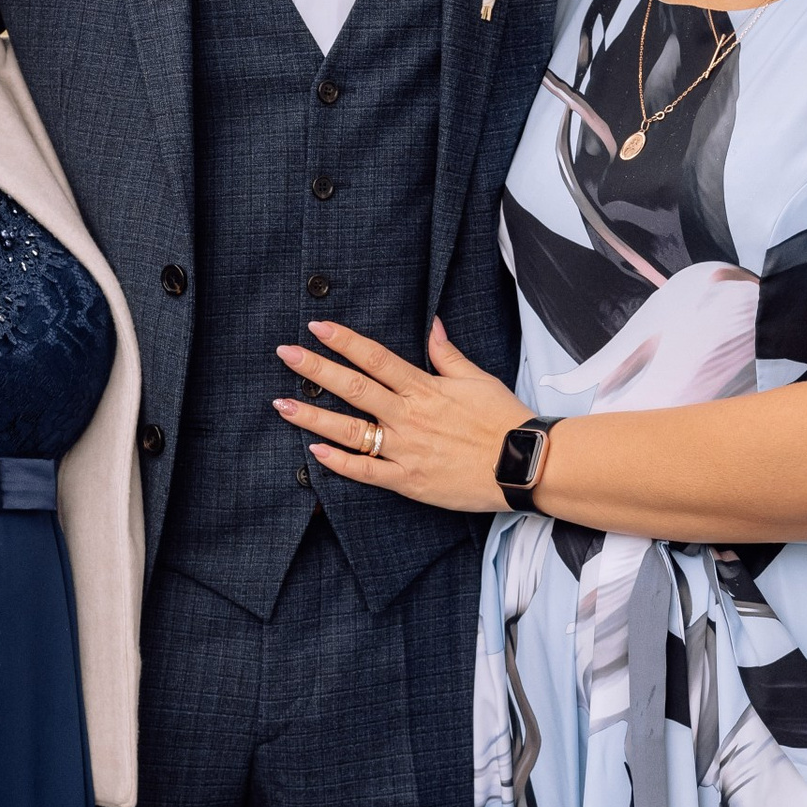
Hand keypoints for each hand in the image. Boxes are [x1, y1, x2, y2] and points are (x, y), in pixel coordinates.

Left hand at [273, 318, 526, 512]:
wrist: (523, 466)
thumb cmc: (504, 421)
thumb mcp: (478, 380)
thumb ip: (448, 355)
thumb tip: (432, 325)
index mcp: (425, 388)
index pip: (376, 358)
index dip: (344, 341)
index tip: (316, 327)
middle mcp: (409, 416)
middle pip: (355, 388)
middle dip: (316, 370)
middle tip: (285, 355)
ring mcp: (406, 449)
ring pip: (351, 431)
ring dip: (314, 416)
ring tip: (283, 405)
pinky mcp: (408, 480)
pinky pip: (367, 472)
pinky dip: (339, 463)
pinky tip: (314, 451)